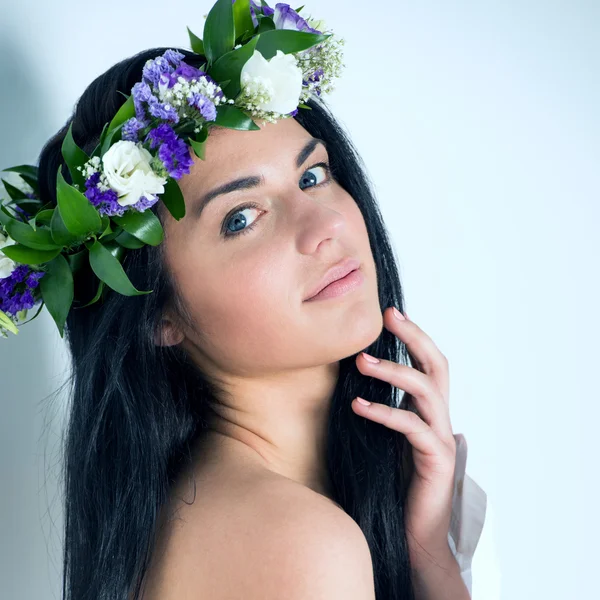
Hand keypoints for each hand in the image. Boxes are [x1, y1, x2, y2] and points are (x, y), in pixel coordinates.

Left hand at [351, 307, 456, 568]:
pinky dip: (385, 412)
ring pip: (426, 390)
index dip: (414, 336)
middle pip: (437, 365)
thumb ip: (384, 409)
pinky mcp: (436, 460)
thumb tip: (354, 380)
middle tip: (387, 318)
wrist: (413, 534)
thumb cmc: (394, 484)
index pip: (429, 363)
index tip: (390, 313)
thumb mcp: (386, 438)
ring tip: (362, 362)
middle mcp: (440, 419)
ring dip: (394, 371)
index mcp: (429, 411)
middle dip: (414, 337)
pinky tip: (359, 405)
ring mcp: (441, 438)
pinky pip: (411, 427)